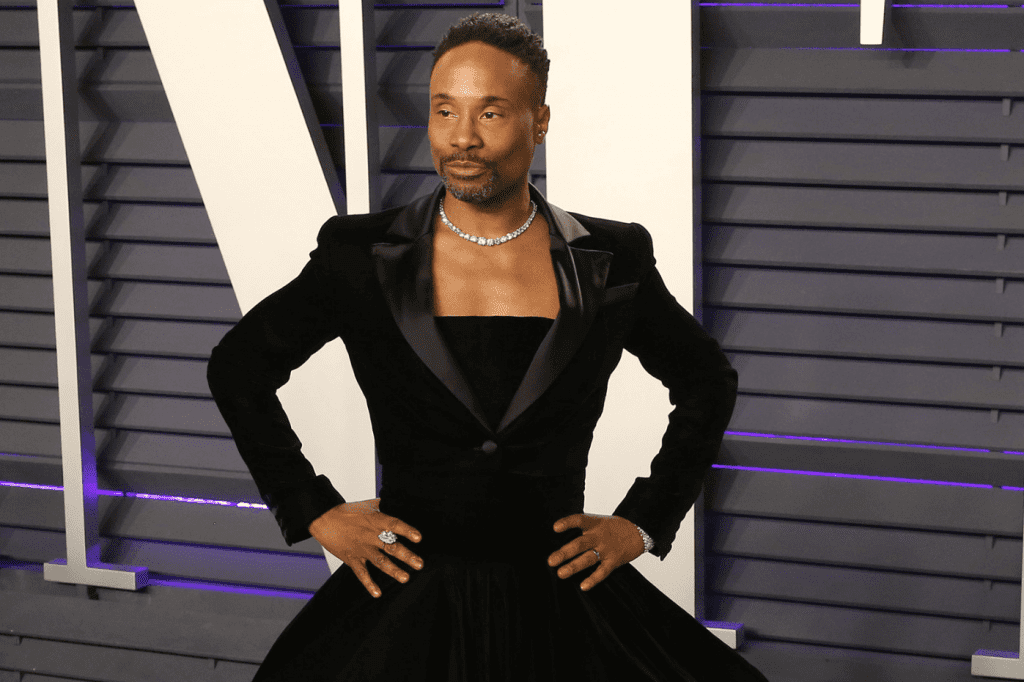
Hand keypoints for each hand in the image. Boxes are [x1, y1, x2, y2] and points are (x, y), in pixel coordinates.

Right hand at [308, 497, 423, 598]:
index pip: (394, 525)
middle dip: (406, 556)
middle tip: (419, 564)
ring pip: (380, 561)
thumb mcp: (367, 505)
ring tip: (405, 578)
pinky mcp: (352, 559)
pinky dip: (369, 584)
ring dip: (393, 570)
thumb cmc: (347, 512)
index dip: (406, 531)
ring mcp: (361, 548)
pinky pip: (361, 573)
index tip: (418, 538)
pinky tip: (377, 593)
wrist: (324, 519)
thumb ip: (383, 505)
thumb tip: (396, 499)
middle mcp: (370, 535)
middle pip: (391, 546)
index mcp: (376, 520)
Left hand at [547, 513, 645, 590]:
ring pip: (588, 558)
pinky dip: (593, 579)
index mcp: (594, 523)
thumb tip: (559, 539)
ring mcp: (607, 549)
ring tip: (561, 573)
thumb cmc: (611, 528)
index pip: (579, 520)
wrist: (638, 531)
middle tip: (551, 561)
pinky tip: (583, 586)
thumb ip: (582, 529)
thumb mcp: (598, 522)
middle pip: (580, 544)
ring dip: (574, 566)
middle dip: (565, 552)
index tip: (555, 528)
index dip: (567, 523)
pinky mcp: (614, 561)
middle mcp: (599, 536)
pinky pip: (602, 571)